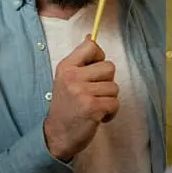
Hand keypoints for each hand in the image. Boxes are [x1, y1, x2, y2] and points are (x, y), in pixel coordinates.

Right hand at [43, 35, 119, 160]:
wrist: (56, 135)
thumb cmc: (65, 107)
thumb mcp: (66, 78)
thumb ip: (80, 60)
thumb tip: (92, 36)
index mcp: (66, 67)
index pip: (91, 46)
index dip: (99, 57)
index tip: (93, 71)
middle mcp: (73, 77)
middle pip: (109, 67)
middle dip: (107, 82)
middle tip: (93, 94)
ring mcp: (82, 92)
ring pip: (114, 87)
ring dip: (108, 99)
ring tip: (94, 106)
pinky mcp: (93, 107)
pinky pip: (115, 103)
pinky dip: (111, 112)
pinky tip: (98, 116)